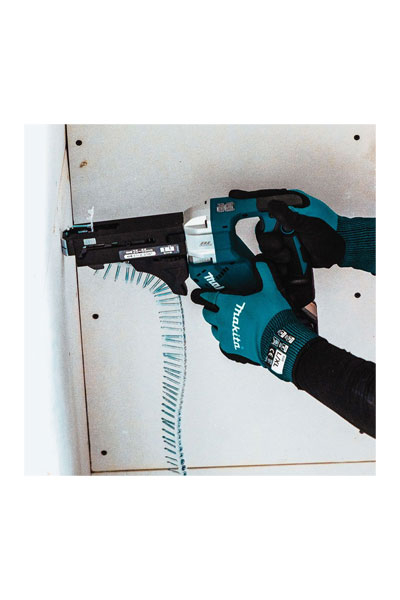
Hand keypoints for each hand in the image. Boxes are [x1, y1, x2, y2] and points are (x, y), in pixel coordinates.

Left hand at [192, 261, 316, 380]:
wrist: (278, 340)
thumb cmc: (272, 317)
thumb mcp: (271, 290)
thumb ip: (264, 274)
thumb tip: (261, 264)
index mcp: (229, 304)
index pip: (210, 298)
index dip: (205, 295)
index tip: (203, 294)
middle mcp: (223, 320)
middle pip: (207, 314)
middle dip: (210, 310)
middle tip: (214, 308)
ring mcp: (226, 335)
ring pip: (213, 329)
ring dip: (217, 324)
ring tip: (224, 322)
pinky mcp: (232, 347)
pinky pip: (222, 342)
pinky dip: (226, 338)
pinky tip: (232, 335)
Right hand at [229, 189, 344, 268]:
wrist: (337, 251)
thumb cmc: (328, 232)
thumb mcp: (307, 223)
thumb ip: (287, 214)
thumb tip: (271, 204)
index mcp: (289, 206)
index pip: (264, 200)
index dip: (247, 199)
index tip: (233, 197)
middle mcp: (283, 219)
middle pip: (261, 227)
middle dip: (270, 238)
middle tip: (281, 241)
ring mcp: (283, 234)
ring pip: (265, 243)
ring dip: (277, 250)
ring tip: (291, 251)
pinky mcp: (284, 248)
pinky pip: (271, 254)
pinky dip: (279, 258)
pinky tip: (290, 258)